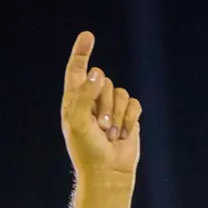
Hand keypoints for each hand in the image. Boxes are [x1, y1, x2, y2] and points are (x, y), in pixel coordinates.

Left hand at [60, 32, 141, 179]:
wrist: (108, 171)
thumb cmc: (87, 150)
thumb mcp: (79, 122)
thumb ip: (84, 95)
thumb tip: (97, 71)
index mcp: (74, 101)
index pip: (77, 72)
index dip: (81, 53)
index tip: (87, 35)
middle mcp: (92, 101)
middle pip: (104, 81)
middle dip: (105, 104)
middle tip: (100, 127)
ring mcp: (110, 107)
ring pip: (120, 92)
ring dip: (117, 115)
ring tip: (110, 134)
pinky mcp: (127, 114)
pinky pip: (134, 103)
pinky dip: (130, 119)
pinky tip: (122, 134)